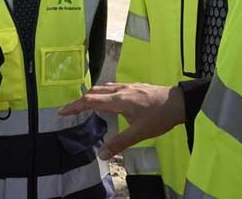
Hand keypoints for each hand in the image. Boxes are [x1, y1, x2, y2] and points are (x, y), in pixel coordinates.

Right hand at [58, 83, 185, 159]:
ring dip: (91, 94)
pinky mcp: (135, 86)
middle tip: (70, 110)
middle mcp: (120, 90)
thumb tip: (102, 155)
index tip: (62, 111)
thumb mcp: (140, 133)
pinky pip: (112, 86)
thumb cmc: (160, 116)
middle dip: (80, 100)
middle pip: (94, 92)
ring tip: (85, 104)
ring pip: (103, 87)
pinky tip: (108, 99)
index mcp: (118, 100)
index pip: (90, 101)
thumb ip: (120, 143)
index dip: (74, 106)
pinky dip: (103, 92)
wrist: (179, 101)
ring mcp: (128, 86)